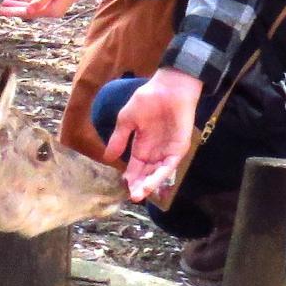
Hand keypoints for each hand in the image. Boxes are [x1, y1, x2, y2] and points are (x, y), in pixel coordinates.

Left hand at [0, 0, 91, 19]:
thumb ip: (41, 1)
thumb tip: (29, 12)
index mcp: (52, 11)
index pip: (29, 13)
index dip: (14, 12)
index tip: (1, 12)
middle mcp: (52, 10)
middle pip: (28, 11)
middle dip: (14, 9)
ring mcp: (51, 4)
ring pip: (30, 6)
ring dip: (18, 4)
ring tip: (4, 3)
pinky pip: (35, 0)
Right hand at [104, 68, 203, 202]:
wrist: (168, 88)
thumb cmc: (146, 100)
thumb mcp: (126, 121)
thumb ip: (118, 140)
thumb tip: (107, 157)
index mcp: (142, 145)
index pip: (136, 166)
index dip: (130, 177)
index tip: (123, 187)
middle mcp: (155, 151)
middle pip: (147, 173)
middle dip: (140, 185)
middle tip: (132, 196)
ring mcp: (168, 150)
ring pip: (158, 172)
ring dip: (150, 184)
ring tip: (140, 194)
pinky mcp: (179, 147)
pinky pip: (170, 165)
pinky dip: (162, 175)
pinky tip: (152, 183)